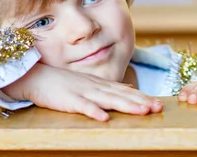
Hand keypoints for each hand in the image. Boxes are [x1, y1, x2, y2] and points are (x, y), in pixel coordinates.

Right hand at [3, 63, 162, 121]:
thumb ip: (109, 88)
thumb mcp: (90, 84)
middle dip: (141, 102)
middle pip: (122, 96)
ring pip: (108, 100)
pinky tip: (104, 119)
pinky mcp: (68, 100)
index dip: (143, 98)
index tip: (159, 104)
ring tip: (142, 111)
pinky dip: (93, 112)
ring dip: (126, 105)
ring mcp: (82, 92)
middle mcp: (95, 87)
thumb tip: (130, 90)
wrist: (37, 76)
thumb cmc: (64, 83)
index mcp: (101, 85)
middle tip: (159, 108)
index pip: (126, 92)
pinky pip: (82, 107)